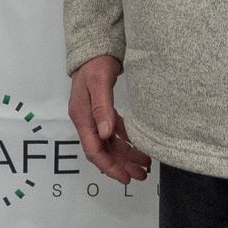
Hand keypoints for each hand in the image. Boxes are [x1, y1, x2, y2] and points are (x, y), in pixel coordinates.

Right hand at [66, 53, 150, 184]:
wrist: (95, 50)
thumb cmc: (95, 65)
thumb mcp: (99, 83)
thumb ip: (102, 108)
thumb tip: (106, 134)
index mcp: (82, 118)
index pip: (94, 150)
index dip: (109, 166)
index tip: (125, 177)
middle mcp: (87, 121)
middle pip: (103, 151)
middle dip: (121, 165)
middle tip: (141, 175)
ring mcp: (94, 118)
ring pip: (110, 144)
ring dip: (126, 156)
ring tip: (144, 165)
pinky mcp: (103, 113)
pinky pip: (115, 133)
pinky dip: (126, 141)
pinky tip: (139, 146)